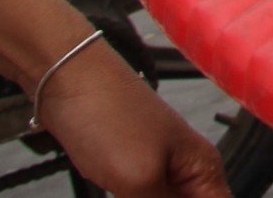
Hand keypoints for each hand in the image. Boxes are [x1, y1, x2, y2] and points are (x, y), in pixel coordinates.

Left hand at [35, 42, 230, 196]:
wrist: (69, 84)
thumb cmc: (110, 120)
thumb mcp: (140, 180)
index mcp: (203, 168)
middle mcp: (186, 170)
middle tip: (135, 191)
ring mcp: (158, 169)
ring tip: (123, 188)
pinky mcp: (131, 170)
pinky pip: (143, 197)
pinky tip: (116, 192)